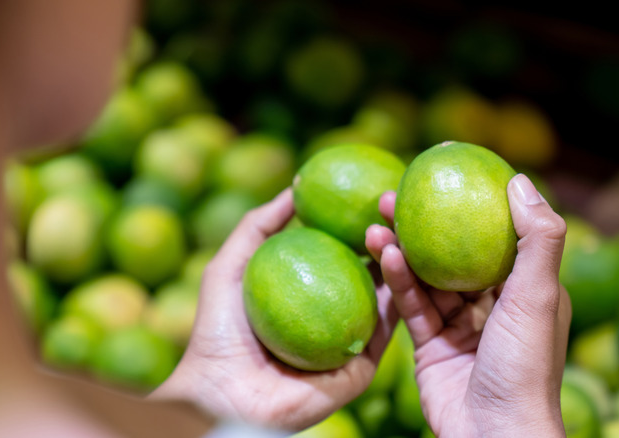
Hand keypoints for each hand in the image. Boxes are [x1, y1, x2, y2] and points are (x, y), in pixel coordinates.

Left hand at [153, 188, 397, 431]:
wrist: (222, 392)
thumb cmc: (218, 330)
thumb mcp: (231, 265)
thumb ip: (259, 225)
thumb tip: (296, 188)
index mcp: (310, 295)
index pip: (342, 253)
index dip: (357, 224)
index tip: (371, 194)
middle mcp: (335, 316)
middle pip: (370, 271)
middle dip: (386, 237)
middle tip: (392, 206)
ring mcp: (351, 341)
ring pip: (386, 296)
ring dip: (398, 261)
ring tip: (398, 228)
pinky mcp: (362, 366)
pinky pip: (385, 329)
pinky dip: (397, 296)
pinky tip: (400, 264)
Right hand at [365, 174, 570, 436]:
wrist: (493, 435)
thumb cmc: (525, 366)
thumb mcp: (540, 295)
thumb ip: (537, 238)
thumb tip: (519, 179)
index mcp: (525, 291)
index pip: (494, 237)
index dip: (467, 205)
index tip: (440, 176)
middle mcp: (492, 305)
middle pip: (452, 253)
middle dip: (422, 225)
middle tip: (392, 195)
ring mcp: (458, 326)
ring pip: (425, 278)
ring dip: (401, 250)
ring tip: (375, 223)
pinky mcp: (430, 345)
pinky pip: (412, 306)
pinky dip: (398, 281)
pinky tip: (383, 255)